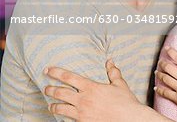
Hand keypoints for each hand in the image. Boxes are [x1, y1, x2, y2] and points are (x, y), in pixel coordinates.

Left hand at [44, 60, 165, 121]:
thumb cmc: (125, 102)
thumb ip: (113, 72)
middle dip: (50, 89)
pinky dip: (62, 117)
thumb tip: (110, 61)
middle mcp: (84, 99)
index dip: (56, 72)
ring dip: (53, 105)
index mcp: (91, 87)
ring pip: (60, 108)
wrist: (129, 119)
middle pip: (60, 92)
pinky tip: (61, 117)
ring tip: (50, 105)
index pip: (69, 77)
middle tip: (47, 88)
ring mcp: (82, 113)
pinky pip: (68, 120)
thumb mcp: (120, 85)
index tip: (48, 70)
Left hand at [155, 47, 176, 121]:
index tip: (167, 48)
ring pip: (166, 78)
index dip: (172, 52)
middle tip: (160, 61)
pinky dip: (159, 90)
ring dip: (159, 74)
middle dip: (163, 63)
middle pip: (170, 68)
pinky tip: (156, 88)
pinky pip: (165, 92)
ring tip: (156, 72)